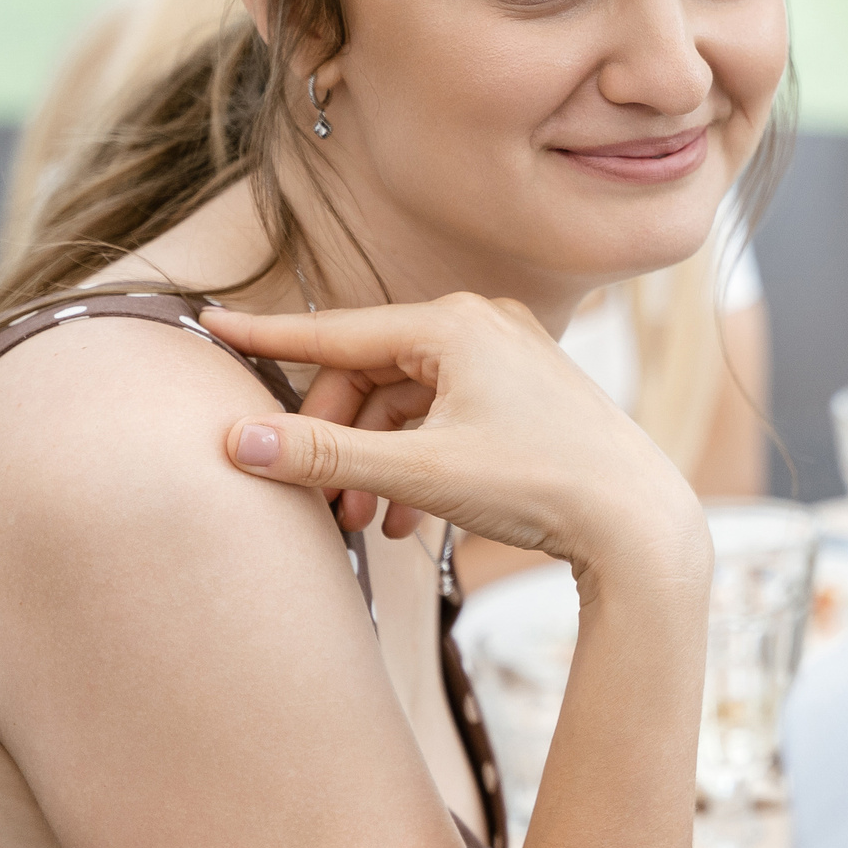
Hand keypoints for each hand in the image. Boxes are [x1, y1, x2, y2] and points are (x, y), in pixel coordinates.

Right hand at [201, 294, 707, 578]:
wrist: (637, 522)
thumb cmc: (537, 485)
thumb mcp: (419, 473)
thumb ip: (325, 455)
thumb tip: (236, 441)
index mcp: (452, 324)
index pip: (335, 331)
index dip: (269, 338)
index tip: (211, 324)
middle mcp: (480, 325)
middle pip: (368, 373)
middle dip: (336, 438)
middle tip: (319, 500)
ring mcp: (506, 357)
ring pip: (405, 403)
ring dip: (375, 461)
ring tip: (364, 524)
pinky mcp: (523, 393)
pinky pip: (444, 418)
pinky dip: (417, 463)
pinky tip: (410, 523)